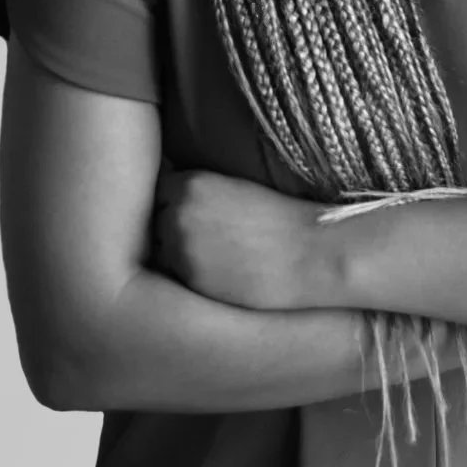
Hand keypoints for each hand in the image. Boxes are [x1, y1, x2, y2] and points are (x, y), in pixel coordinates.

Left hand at [152, 168, 330, 311]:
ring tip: (214, 263)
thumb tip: (177, 211)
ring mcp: (180, 249)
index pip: (159, 194)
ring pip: (161, 255)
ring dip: (176, 260)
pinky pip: (174, 282)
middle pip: (155, 225)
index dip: (173, 207)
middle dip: (170, 234)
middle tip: (207, 244)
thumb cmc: (284, 221)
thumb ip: (201, 197)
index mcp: (191, 183)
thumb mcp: (237, 191)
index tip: (191, 217)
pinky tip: (218, 280)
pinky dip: (188, 282)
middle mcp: (178, 213)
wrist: (311, 253)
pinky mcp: (190, 281)